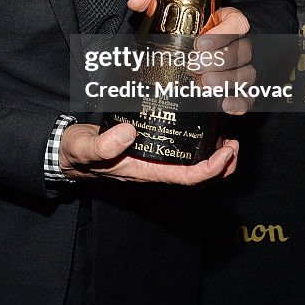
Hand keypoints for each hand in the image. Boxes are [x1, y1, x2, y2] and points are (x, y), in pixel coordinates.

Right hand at [59, 121, 237, 183]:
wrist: (69, 150)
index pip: (187, 177)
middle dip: (222, 164)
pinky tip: (204, 126)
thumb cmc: (78, 152)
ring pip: (193, 163)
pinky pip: (182, 150)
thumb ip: (103, 144)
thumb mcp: (85, 147)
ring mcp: (155, 157)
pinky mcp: (152, 145)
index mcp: (145, 171)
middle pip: (198, 174)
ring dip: (215, 154)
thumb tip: (130, 132)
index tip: (227, 152)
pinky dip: (199, 142)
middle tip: (235, 143)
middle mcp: (155, 167)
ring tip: (228, 136)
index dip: (211, 169)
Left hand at [128, 0, 254, 114]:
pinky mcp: (240, 90)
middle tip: (194, 66)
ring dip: (226, 81)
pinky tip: (225, 105)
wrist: (184, 55)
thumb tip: (136, 2)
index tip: (199, 43)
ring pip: (246, 74)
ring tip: (203, 85)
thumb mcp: (165, 11)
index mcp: (227, 21)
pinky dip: (240, 102)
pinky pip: (248, 96)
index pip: (237, 23)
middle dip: (219, 60)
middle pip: (242, 51)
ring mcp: (242, 68)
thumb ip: (151, 1)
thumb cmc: (180, 31)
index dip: (223, 33)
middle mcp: (239, 44)